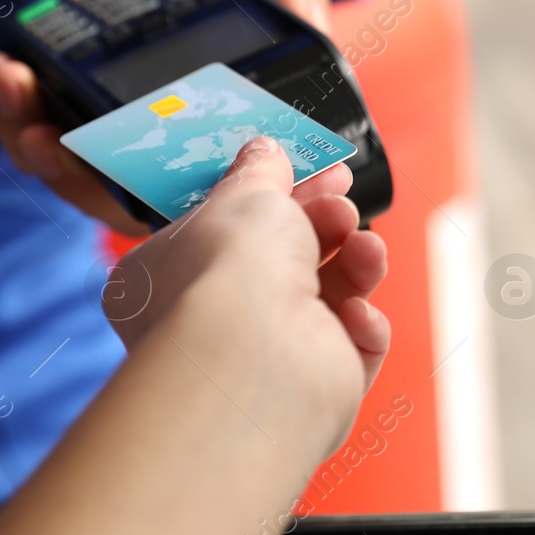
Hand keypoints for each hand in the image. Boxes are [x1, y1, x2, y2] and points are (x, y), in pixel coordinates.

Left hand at [0, 0, 331, 231]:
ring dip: (32, 141)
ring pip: (77, 166)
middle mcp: (185, 130)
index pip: (214, 183)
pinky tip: (6, 67)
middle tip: (45, 138)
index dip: (172, 196)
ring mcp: (129, 115)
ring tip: (13, 85)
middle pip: (127, 191)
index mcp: (245, 117)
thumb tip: (314, 20)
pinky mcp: (83, 89)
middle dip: (76, 175)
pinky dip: (16, 107)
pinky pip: (43, 122)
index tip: (125, 175)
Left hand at [112, 137, 389, 412]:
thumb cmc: (230, 273)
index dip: (274, 194)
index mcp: (171, 276)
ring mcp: (268, 355)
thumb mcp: (245, 194)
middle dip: (325, 223)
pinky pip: (353, 343)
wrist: (260, 358)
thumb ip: (260, 170)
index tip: (313, 169)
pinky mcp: (315, 383)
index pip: (226, 228)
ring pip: (331, 296)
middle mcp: (216, 319)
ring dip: (355, 263)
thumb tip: (264, 151)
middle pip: (287, 257)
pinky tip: (352, 316)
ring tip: (363, 248)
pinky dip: (362, 325)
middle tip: (343, 200)